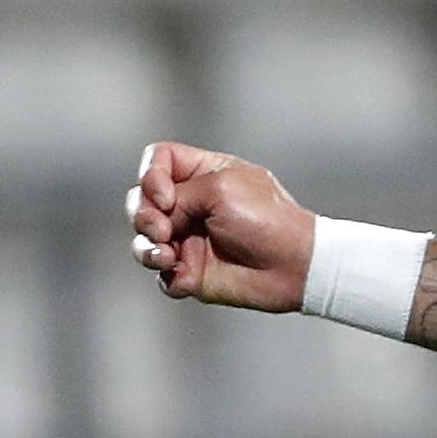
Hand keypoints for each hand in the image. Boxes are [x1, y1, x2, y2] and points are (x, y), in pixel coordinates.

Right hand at [125, 143, 313, 312]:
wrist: (296, 266)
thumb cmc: (269, 221)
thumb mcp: (220, 189)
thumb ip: (179, 194)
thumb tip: (159, 218)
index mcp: (204, 175)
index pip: (158, 161)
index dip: (150, 175)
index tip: (166, 196)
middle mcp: (193, 205)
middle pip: (140, 201)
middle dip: (142, 215)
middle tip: (163, 229)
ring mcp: (191, 239)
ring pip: (143, 240)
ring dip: (145, 248)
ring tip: (166, 255)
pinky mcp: (194, 272)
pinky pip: (163, 276)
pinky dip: (167, 275)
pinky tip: (182, 275)